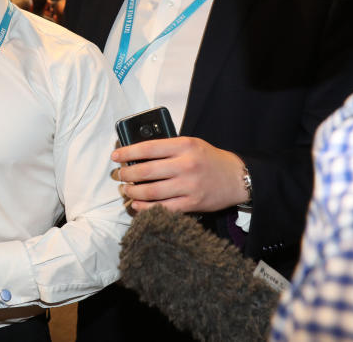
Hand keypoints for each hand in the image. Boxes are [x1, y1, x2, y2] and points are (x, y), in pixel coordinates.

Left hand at [112, 137, 248, 212]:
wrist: (237, 177)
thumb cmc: (210, 159)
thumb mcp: (191, 144)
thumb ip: (168, 148)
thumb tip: (138, 155)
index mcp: (184, 146)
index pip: (148, 148)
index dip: (128, 152)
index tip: (115, 156)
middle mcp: (185, 165)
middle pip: (146, 171)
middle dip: (127, 175)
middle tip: (119, 176)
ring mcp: (189, 186)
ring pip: (151, 192)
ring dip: (134, 193)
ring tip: (127, 191)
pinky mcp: (192, 203)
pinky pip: (163, 208)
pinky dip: (146, 208)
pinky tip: (137, 205)